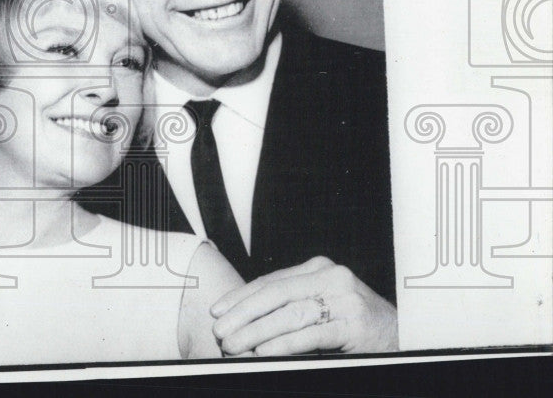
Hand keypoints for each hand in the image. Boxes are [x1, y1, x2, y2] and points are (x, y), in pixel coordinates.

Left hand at [210, 256, 397, 355]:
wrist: (404, 335)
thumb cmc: (356, 325)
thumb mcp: (323, 306)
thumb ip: (292, 306)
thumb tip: (245, 323)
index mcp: (318, 268)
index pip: (270, 281)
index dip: (241, 296)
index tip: (217, 311)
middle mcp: (331, 277)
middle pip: (275, 294)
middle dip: (242, 313)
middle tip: (219, 330)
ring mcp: (344, 299)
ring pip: (289, 314)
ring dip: (256, 331)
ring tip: (234, 344)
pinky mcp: (353, 324)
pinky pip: (310, 334)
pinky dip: (283, 344)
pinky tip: (264, 352)